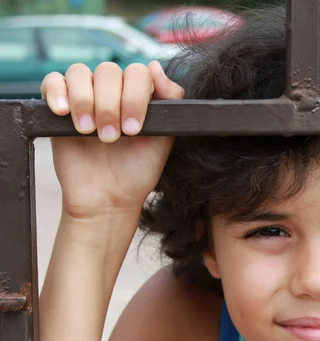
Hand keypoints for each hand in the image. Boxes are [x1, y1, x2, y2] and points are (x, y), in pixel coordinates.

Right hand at [41, 61, 183, 219]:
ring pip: (80, 72)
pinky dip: (57, 92)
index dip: (135, 97)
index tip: (134, 129)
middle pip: (108, 71)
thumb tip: (156, 66)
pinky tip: (64, 114)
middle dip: (110, 105)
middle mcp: (112, 90)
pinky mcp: (59, 107)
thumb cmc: (138, 170)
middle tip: (112, 138)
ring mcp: (85, 96)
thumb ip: (170, 100)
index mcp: (139, 94)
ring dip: (85, 101)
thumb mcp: (164, 138)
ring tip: (89, 132)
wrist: (108, 198)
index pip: (137, 72)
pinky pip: (52, 81)